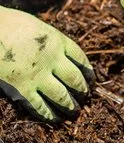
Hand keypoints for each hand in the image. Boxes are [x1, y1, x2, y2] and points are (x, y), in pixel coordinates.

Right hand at [0, 6, 94, 121]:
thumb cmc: (12, 24)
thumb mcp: (41, 29)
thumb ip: (54, 43)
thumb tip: (64, 56)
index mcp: (58, 42)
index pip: (81, 59)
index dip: (88, 71)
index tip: (91, 78)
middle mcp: (52, 59)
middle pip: (74, 79)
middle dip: (82, 90)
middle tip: (86, 96)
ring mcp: (38, 75)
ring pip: (61, 95)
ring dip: (70, 105)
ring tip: (75, 110)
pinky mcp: (21, 88)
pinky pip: (39, 105)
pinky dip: (48, 114)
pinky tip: (54, 118)